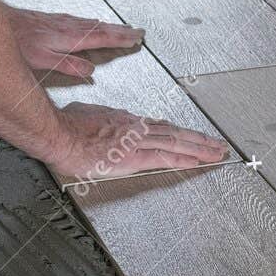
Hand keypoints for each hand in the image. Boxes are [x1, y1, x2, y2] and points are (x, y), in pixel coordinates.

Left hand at [2, 5, 143, 76]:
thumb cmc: (14, 40)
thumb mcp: (40, 59)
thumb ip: (67, 64)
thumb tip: (89, 71)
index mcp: (67, 37)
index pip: (101, 38)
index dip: (120, 39)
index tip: (136, 39)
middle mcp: (64, 27)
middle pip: (99, 28)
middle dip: (119, 31)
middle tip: (137, 32)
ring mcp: (56, 21)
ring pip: (88, 22)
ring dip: (107, 25)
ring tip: (120, 27)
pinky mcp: (47, 19)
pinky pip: (77, 20)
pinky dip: (89, 22)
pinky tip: (88, 22)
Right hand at [46, 101, 230, 180]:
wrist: (59, 133)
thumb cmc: (65, 125)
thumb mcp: (82, 113)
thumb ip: (94, 117)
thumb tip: (93, 117)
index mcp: (123, 120)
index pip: (155, 126)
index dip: (174, 131)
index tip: (186, 135)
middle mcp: (135, 127)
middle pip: (173, 132)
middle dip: (197, 139)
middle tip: (215, 143)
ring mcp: (137, 141)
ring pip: (176, 143)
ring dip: (199, 148)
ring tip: (216, 152)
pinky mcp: (135, 157)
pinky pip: (166, 158)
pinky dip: (184, 159)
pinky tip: (198, 162)